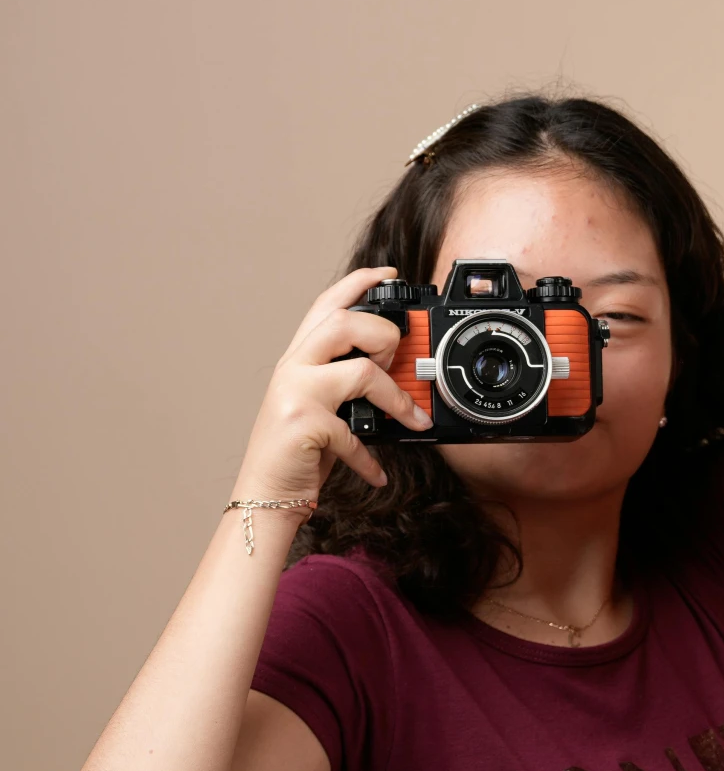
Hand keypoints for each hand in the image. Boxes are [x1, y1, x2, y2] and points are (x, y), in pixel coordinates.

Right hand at [232, 268, 431, 500]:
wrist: (264, 495)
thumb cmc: (298, 451)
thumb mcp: (321, 406)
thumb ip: (344, 381)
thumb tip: (396, 370)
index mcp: (298, 359)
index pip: (327, 305)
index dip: (358, 282)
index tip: (388, 274)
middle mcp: (292, 369)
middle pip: (345, 323)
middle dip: (384, 335)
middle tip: (396, 364)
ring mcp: (295, 395)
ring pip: (363, 371)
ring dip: (398, 399)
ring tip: (411, 421)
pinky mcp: (304, 426)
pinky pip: (357, 433)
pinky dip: (372, 458)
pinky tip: (377, 474)